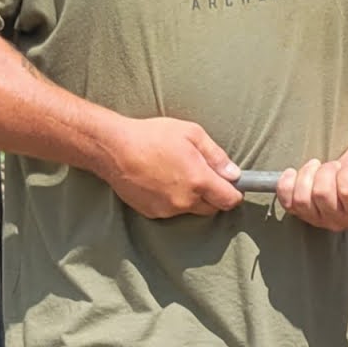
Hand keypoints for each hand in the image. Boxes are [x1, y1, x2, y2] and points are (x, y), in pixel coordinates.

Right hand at [101, 116, 242, 218]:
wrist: (113, 148)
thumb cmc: (152, 136)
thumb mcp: (192, 134)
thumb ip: (217, 156)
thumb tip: (234, 174)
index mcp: (199, 180)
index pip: (229, 200)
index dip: (234, 193)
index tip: (231, 184)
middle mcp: (185, 200)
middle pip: (212, 208)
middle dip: (213, 195)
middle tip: (202, 174)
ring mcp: (167, 209)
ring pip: (191, 209)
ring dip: (192, 197)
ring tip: (176, 174)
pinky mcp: (152, 212)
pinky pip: (172, 210)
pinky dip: (172, 200)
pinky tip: (161, 181)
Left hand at [275, 148, 347, 230]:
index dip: (345, 173)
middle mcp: (342, 222)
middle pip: (321, 194)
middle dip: (326, 171)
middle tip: (335, 166)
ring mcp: (320, 220)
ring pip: (302, 199)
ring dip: (307, 175)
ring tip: (318, 167)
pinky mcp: (303, 214)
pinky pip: (287, 202)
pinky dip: (286, 185)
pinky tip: (293, 173)